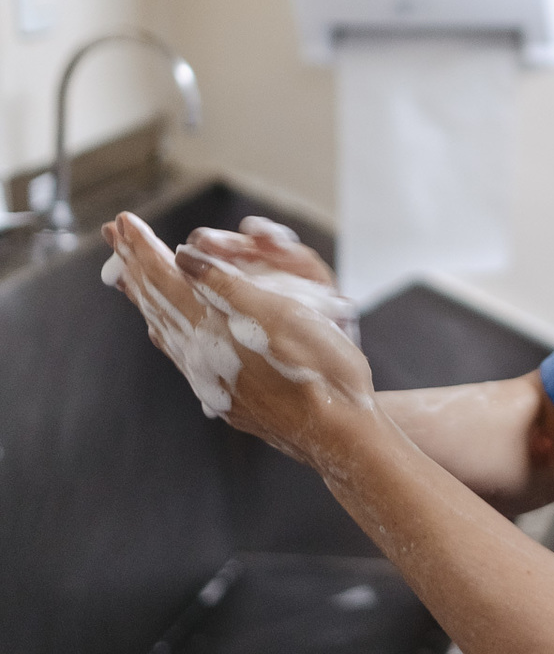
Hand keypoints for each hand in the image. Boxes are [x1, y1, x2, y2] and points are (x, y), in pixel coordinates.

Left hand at [102, 211, 375, 468]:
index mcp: (213, 330)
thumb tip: (183, 259)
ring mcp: (210, 377)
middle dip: (136, 267)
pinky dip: (166, 333)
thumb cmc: (319, 368)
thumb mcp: (279, 313)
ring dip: (146, 299)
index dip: (143, 248)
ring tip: (127, 280)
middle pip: (157, 302)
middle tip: (114, 238)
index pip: (165, 280)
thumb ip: (226, 285)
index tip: (122, 223)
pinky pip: (182, 355)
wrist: (338, 430)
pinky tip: (159, 335)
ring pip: (166, 328)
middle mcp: (201, 355)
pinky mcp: (225, 395)